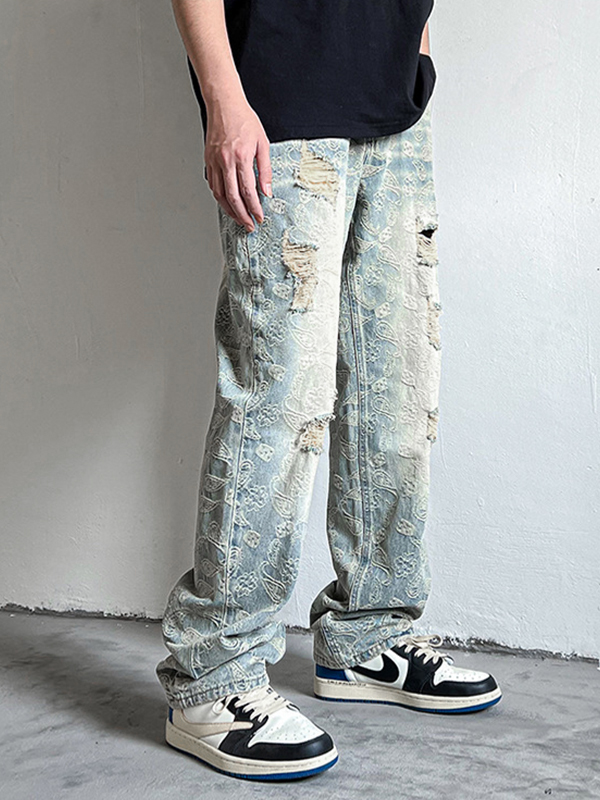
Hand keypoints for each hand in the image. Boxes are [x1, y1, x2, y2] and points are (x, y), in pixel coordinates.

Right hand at [204, 98, 271, 231]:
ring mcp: (214, 162)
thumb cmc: (244, 120)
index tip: (259, 218)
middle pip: (233, 198)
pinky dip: (220, 197)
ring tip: (239, 218)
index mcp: (241, 157)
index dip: (254, 208)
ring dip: (229, 210)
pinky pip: (213, 185)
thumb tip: (267, 191)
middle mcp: (225, 162)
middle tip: (249, 225)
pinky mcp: (208, 160)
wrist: (224, 104)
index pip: (248, 191)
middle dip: (242, 215)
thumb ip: (265, 169)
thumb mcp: (262, 143)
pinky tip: (227, 203)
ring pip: (220, 194)